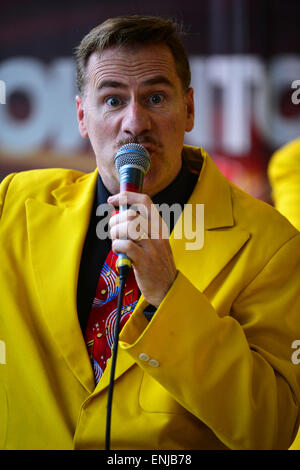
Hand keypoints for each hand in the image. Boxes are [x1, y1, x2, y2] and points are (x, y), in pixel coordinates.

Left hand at [108, 191, 176, 307]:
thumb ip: (138, 229)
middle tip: (113, 231)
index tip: (113, 199)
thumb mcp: (154, 243)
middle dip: (115, 221)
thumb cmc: (156, 265)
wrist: (168, 289)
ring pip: (128, 227)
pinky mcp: (144, 262)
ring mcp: (152, 248)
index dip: (126, 196)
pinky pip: (125, 245)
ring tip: (116, 241)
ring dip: (115, 233)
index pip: (145, 201)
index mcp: (160, 228)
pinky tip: (119, 252)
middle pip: (131, 214)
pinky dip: (116, 246)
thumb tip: (115, 214)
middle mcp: (157, 235)